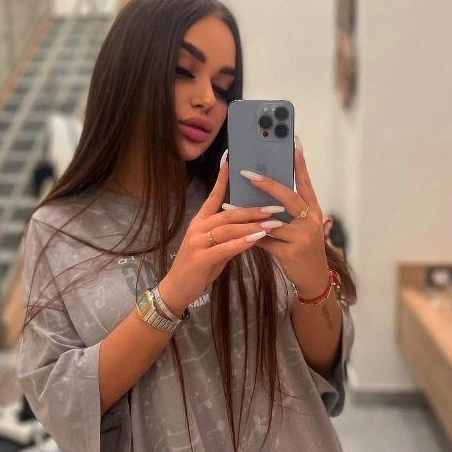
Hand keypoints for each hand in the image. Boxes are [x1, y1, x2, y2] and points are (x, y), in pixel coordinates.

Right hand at [158, 155, 275, 315]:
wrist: (177, 288)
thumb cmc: (198, 268)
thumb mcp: (215, 249)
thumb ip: (229, 236)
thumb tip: (251, 226)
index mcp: (200, 222)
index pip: (213, 197)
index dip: (222, 180)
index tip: (232, 162)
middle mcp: (198, 228)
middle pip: (228, 213)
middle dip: (252, 210)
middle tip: (274, 206)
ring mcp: (197, 242)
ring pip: (228, 229)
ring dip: (252, 225)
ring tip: (272, 223)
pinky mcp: (200, 258)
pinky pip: (224, 248)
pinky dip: (241, 243)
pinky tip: (256, 239)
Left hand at [241, 137, 329, 295]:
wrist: (314, 279)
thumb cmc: (304, 249)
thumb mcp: (302, 228)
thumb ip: (288, 212)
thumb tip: (263, 194)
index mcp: (314, 212)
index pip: (306, 184)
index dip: (299, 166)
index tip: (294, 145)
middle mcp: (311, 222)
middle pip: (289, 198)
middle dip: (268, 185)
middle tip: (248, 173)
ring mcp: (301, 238)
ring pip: (273, 221)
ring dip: (250, 213)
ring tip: (230, 204)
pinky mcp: (290, 253)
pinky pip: (265, 240)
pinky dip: (250, 234)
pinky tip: (236, 229)